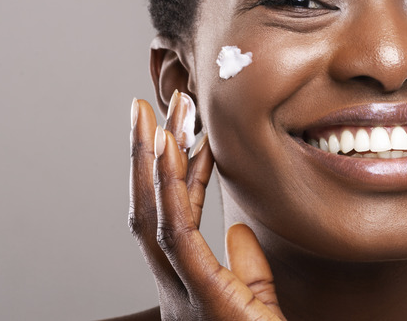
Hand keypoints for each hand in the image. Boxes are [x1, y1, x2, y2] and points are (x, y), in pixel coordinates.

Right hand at [129, 93, 285, 319]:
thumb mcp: (259, 306)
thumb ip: (247, 270)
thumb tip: (237, 231)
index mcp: (188, 288)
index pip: (171, 220)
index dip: (169, 176)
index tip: (177, 132)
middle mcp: (175, 289)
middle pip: (150, 210)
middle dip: (147, 157)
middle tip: (150, 106)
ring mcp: (182, 294)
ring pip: (153, 215)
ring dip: (151, 160)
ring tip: (152, 112)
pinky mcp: (203, 297)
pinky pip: (176, 234)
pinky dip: (167, 189)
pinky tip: (167, 150)